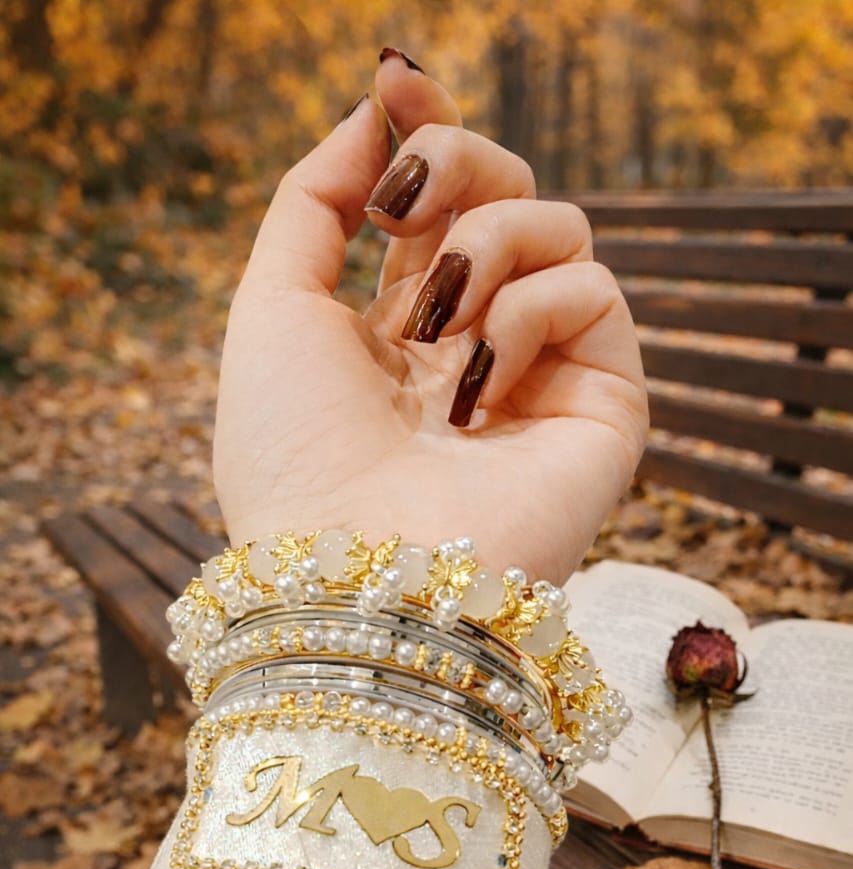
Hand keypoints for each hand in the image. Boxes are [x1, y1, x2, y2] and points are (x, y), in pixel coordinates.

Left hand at [213, 53, 647, 583]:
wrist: (352, 570)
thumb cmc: (295, 453)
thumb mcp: (269, 307)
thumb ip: (311, 199)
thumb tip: (373, 112)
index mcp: (397, 331)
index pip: (437, 204)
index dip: (427, 131)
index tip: (399, 81)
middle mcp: (475, 347)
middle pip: (503, 191)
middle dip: (457, 161)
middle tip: (410, 198)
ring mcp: (540, 376)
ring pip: (558, 225)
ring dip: (485, 247)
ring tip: (437, 327)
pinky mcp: (601, 404)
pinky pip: (595, 290)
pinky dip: (530, 313)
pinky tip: (481, 385)